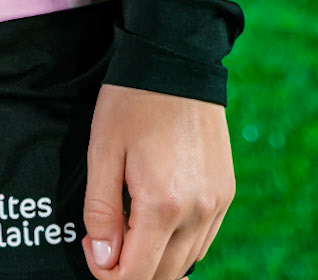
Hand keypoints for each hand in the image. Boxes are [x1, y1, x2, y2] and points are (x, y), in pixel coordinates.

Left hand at [83, 84, 233, 279]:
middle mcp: (198, 213)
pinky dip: (180, 243)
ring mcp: (217, 205)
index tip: (92, 245)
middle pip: (163, 275)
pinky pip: (204, 240)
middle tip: (106, 235)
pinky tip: (158, 218)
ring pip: (187, 262)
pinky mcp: (226, 194)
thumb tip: (104, 259)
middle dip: (131, 268)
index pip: (137, 276)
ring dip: (156, 258)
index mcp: (163, 205)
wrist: (176, 60)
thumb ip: (101, 211)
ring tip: (130, 221)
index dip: (107, 273)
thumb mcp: (102, 151)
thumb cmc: (133, 101)